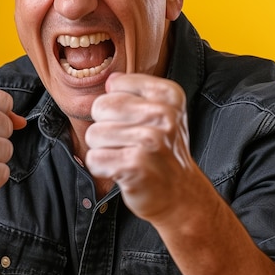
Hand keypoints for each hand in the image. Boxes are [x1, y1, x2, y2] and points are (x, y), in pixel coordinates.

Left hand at [85, 72, 196, 222]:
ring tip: (126, 156)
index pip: (115, 84)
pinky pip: (94, 158)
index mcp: (168, 95)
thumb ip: (134, 91)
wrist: (181, 195)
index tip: (136, 122)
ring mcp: (150, 140)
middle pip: (100, 106)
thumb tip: (110, 80)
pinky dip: (102, 168)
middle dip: (106, 126)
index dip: (117, 105)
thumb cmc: (163, 151)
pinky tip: (122, 170)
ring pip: (94, 133)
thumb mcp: (161, 112)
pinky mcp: (136, 165)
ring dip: (104, 149)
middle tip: (128, 142)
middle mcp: (163, 114)